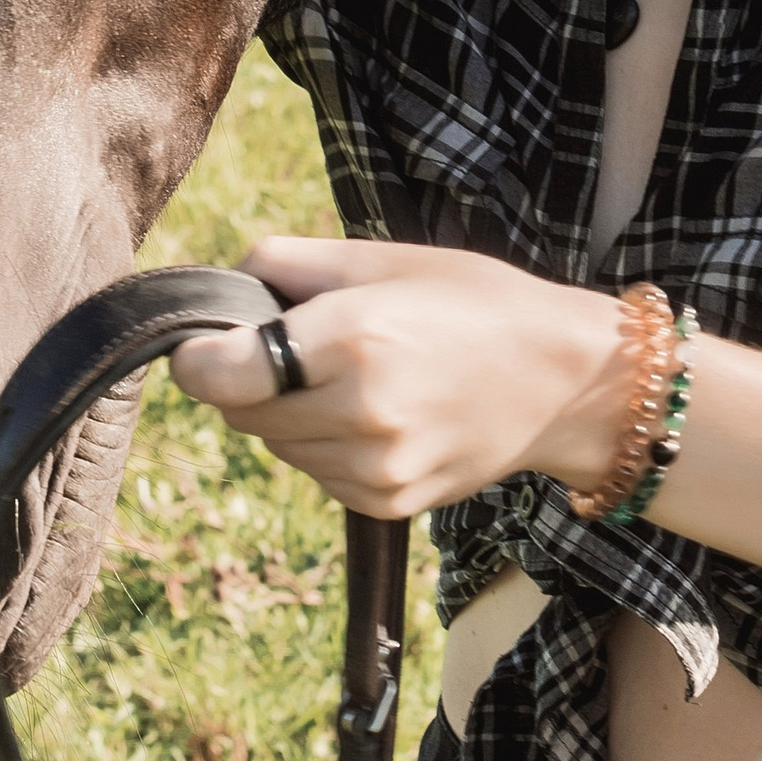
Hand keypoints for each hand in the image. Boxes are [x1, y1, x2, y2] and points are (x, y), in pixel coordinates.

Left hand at [170, 238, 630, 519]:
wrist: (564, 381)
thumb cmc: (474, 302)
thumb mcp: (382, 258)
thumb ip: (288, 263)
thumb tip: (222, 285)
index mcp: (352, 337)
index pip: (218, 373)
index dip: (197, 358)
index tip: (204, 344)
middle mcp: (358, 411)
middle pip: (240, 412)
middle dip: (249, 380)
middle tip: (299, 348)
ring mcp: (374, 467)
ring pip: (277, 446)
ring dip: (289, 414)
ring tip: (354, 379)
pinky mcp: (388, 502)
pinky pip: (317, 474)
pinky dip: (327, 446)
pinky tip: (378, 415)